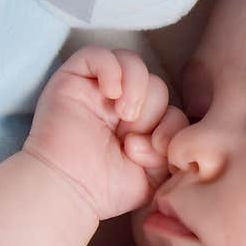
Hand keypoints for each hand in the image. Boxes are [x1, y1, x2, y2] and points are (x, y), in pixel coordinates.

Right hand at [23, 46, 189, 219]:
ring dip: (137, 89)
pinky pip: (99, 54)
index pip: (172, 107)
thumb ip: (174, 149)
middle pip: (157, 85)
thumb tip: (174, 131)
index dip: (171, 127)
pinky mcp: (73, 79)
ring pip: (133, 63)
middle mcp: (121, 104)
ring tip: (124, 117)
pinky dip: (112, 70)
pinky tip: (111, 95)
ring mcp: (97, 91)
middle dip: (152, 112)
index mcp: (142, 125)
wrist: (71, 191)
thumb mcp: (157, 174)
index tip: (154, 151)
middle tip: (131, 139)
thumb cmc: (109, 188)